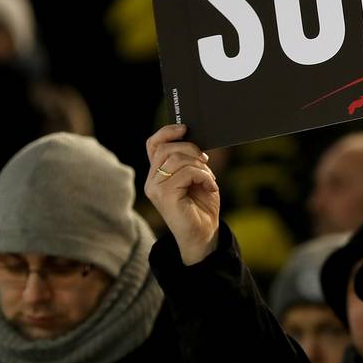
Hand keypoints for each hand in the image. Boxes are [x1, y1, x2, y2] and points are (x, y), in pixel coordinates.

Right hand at [144, 124, 220, 264]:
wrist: (205, 234)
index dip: (167, 131)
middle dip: (192, 149)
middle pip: (167, 148)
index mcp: (157, 174)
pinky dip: (205, 176)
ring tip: (209, 179)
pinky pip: (187, 172)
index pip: (153, 144)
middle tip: (206, 162)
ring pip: (178, 158)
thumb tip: (192, 137)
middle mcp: (151, 181)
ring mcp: (155, 188)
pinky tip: (211, 187)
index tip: (185, 128)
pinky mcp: (164, 196)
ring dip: (201, 166)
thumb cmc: (201, 205)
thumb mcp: (196, 176)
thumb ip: (188, 159)